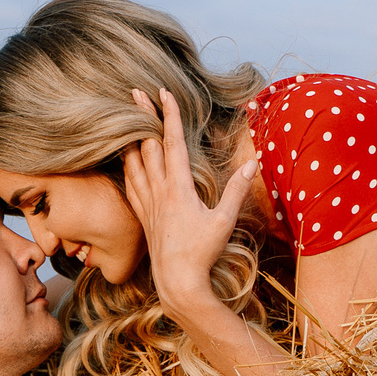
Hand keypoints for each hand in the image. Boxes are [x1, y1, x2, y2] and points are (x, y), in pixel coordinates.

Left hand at [122, 88, 259, 323]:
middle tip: (135, 93)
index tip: (164, 92)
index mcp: (178, 188)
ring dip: (130, 139)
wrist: (178, 282)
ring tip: (123, 121)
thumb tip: (253, 162)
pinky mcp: (144, 217)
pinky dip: (127, 168)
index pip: (173, 142)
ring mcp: (148, 204)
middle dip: (142, 117)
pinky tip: (125, 163)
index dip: (169, 115)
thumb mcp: (225, 221)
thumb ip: (236, 190)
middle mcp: (159, 191)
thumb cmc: (203, 253)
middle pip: (147, 146)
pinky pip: (130, 185)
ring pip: (134, 163)